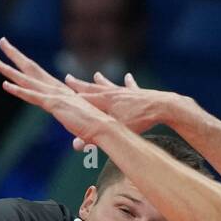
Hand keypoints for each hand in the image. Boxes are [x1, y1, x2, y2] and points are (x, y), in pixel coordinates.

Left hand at [0, 38, 114, 145]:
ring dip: (10, 71)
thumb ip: (78, 138)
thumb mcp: (83, 132)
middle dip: (15, 56)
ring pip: (27, 80)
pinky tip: (5, 85)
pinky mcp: (54, 104)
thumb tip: (78, 146)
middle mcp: (56, 89)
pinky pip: (32, 96)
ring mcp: (54, 95)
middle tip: (2, 42)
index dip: (27, 66)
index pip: (40, 76)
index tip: (17, 57)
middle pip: (31, 69)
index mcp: (61, 92)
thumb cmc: (97, 130)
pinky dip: (19, 91)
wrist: (105, 128)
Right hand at [62, 72, 177, 150]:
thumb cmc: (139, 120)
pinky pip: (130, 86)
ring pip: (110, 85)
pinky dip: (128, 83)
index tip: (58, 88)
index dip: (70, 93)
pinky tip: (128, 77)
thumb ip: (94, 138)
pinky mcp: (138, 93)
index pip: (83, 97)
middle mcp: (112, 93)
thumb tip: (75, 146)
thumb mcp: (115, 131)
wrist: (162, 106)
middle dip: (80, 84)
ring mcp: (125, 91)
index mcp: (104, 101)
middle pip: (92, 88)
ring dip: (102, 81)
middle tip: (68, 77)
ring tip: (96, 74)